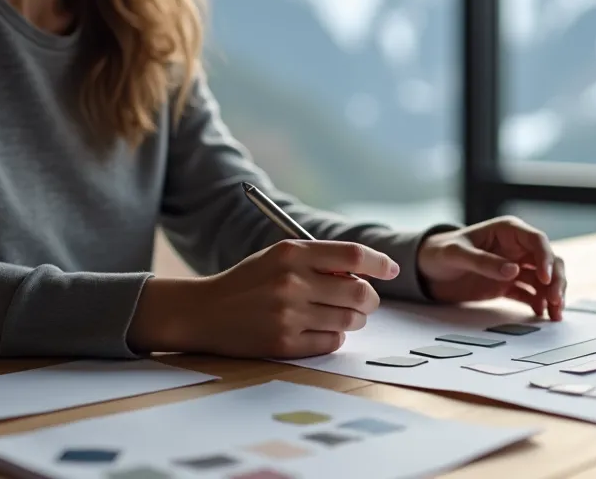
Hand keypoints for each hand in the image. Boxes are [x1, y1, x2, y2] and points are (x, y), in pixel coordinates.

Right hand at [128, 240, 398, 358]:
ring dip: (353, 319)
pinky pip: (332, 342)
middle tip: (364, 301)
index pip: (353, 254)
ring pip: (350, 320)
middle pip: (359, 291)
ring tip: (340, 315)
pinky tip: (319, 330)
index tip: (390, 269)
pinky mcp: (284, 342)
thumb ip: (319, 260)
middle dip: (369, 299)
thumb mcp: (279, 257)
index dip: (379, 262)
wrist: (204, 312)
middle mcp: (292, 282)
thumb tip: (365, 273)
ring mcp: (288, 314)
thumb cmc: (249, 282)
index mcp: (292, 253)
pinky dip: (333, 337)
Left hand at [417, 217, 566, 319]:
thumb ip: (484, 262)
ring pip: (544, 280)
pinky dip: (539, 304)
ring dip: (552, 296)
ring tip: (554, 315)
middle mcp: (516, 247)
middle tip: (557, 301)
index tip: (546, 279)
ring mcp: (514, 267)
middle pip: (548, 261)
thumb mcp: (457, 254)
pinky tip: (541, 315)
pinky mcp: (509, 285)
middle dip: (556, 281)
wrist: (426, 269)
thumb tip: (513, 271)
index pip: (537, 241)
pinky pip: (530, 294)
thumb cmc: (439, 252)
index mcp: (508, 230)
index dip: (546, 259)